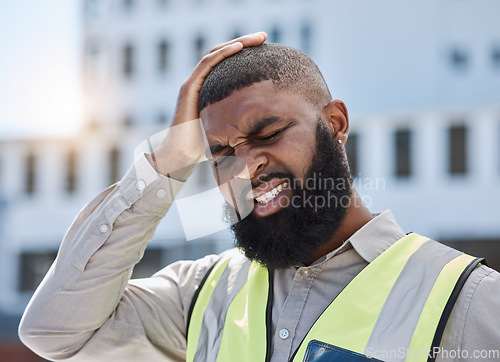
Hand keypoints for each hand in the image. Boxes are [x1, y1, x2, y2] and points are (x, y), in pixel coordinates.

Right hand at [152, 32, 266, 179]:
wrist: (183, 154)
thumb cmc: (206, 146)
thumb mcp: (231, 128)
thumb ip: (243, 121)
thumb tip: (270, 125)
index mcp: (210, 88)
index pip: (228, 63)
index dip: (245, 52)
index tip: (265, 48)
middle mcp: (201, 81)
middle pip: (223, 52)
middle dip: (244, 42)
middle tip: (263, 37)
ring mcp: (193, 82)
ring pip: (216, 52)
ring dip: (237, 42)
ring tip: (257, 38)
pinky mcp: (188, 87)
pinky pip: (207, 64)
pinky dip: (223, 53)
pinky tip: (239, 47)